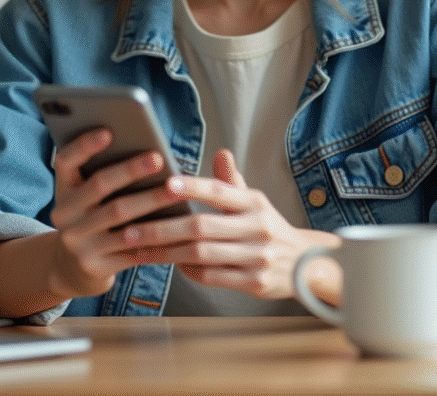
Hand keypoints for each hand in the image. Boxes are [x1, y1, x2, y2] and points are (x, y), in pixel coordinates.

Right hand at [46, 128, 192, 298]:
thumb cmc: (91, 220)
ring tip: (176, 190)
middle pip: (99, 186)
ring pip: (119, 217)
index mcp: (63, 190)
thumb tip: (145, 151)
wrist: (71, 269)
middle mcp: (64, 215)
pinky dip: (157, 236)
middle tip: (158, 157)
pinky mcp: (95, 266)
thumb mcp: (85, 198)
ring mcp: (78, 242)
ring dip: (151, 200)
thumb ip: (102, 175)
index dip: (84, 145)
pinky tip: (177, 226)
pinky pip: (132, 249)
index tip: (108, 131)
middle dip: (130, 170)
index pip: (65, 161)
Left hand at [124, 149, 340, 302]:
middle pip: (201, 227)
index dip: (192, 187)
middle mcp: (257, 228)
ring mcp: (257, 257)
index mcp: (254, 203)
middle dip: (161, 229)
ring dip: (166, 253)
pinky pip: (212, 277)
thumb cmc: (269, 228)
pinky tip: (172, 265)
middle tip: (131, 230)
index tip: (164, 185)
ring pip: (201, 254)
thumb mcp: (256, 202)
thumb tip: (221, 153)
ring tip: (140, 250)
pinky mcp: (254, 282)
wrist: (305, 265)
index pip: (219, 191)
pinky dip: (188, 271)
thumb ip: (233, 182)